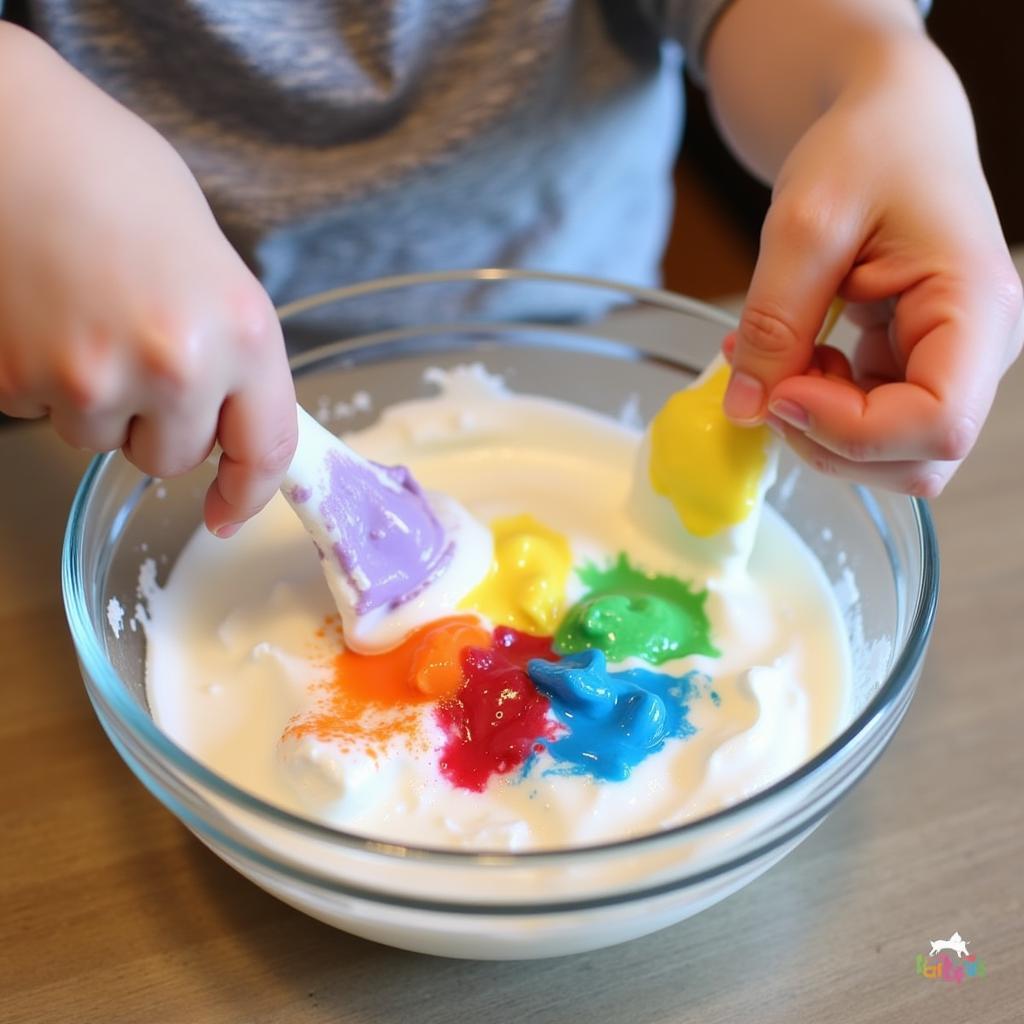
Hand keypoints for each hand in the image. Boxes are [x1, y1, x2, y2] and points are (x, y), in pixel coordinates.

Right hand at [0, 25, 295, 535]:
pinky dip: (43, 381)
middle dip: (162, 424)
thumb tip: (236, 426)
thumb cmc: (116, 179)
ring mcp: (90, 376)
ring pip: (103, 441)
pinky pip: (42, 414)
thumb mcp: (215, 267)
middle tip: (140, 350)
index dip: (249, 492)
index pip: (265, 449)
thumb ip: (233, 355)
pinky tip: (43, 316)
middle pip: (175, 459)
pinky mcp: (16, 379)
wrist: (12, 132)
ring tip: (85, 318)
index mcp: (242, 331)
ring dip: (100, 403)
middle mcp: (176, 365)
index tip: (231, 511)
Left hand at [721, 37, 1022, 496]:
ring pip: (888, 456)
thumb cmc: (867, 147)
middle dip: (827, 439)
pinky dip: (815, 411)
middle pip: (915, 458)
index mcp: (977, 306)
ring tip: (779, 359)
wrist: (888, 122)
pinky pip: (866, 426)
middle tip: (769, 380)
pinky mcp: (913, 369)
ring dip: (817, 428)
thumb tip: (746, 408)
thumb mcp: (805, 223)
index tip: (780, 393)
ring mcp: (948, 365)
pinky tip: (791, 360)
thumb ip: (773, 321)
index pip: (938, 423)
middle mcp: (978, 349)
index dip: (850, 431)